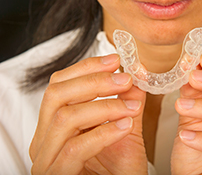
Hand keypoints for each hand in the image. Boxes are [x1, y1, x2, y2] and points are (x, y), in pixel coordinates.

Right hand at [29, 54, 147, 174]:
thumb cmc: (117, 172)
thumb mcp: (125, 134)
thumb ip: (128, 107)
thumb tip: (135, 81)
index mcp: (55, 126)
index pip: (60, 85)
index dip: (86, 68)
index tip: (115, 60)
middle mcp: (44, 140)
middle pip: (56, 95)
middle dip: (94, 82)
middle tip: (124, 79)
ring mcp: (46, 159)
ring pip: (65, 118)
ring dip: (104, 106)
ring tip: (131, 107)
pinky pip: (76, 148)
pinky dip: (103, 132)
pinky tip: (125, 126)